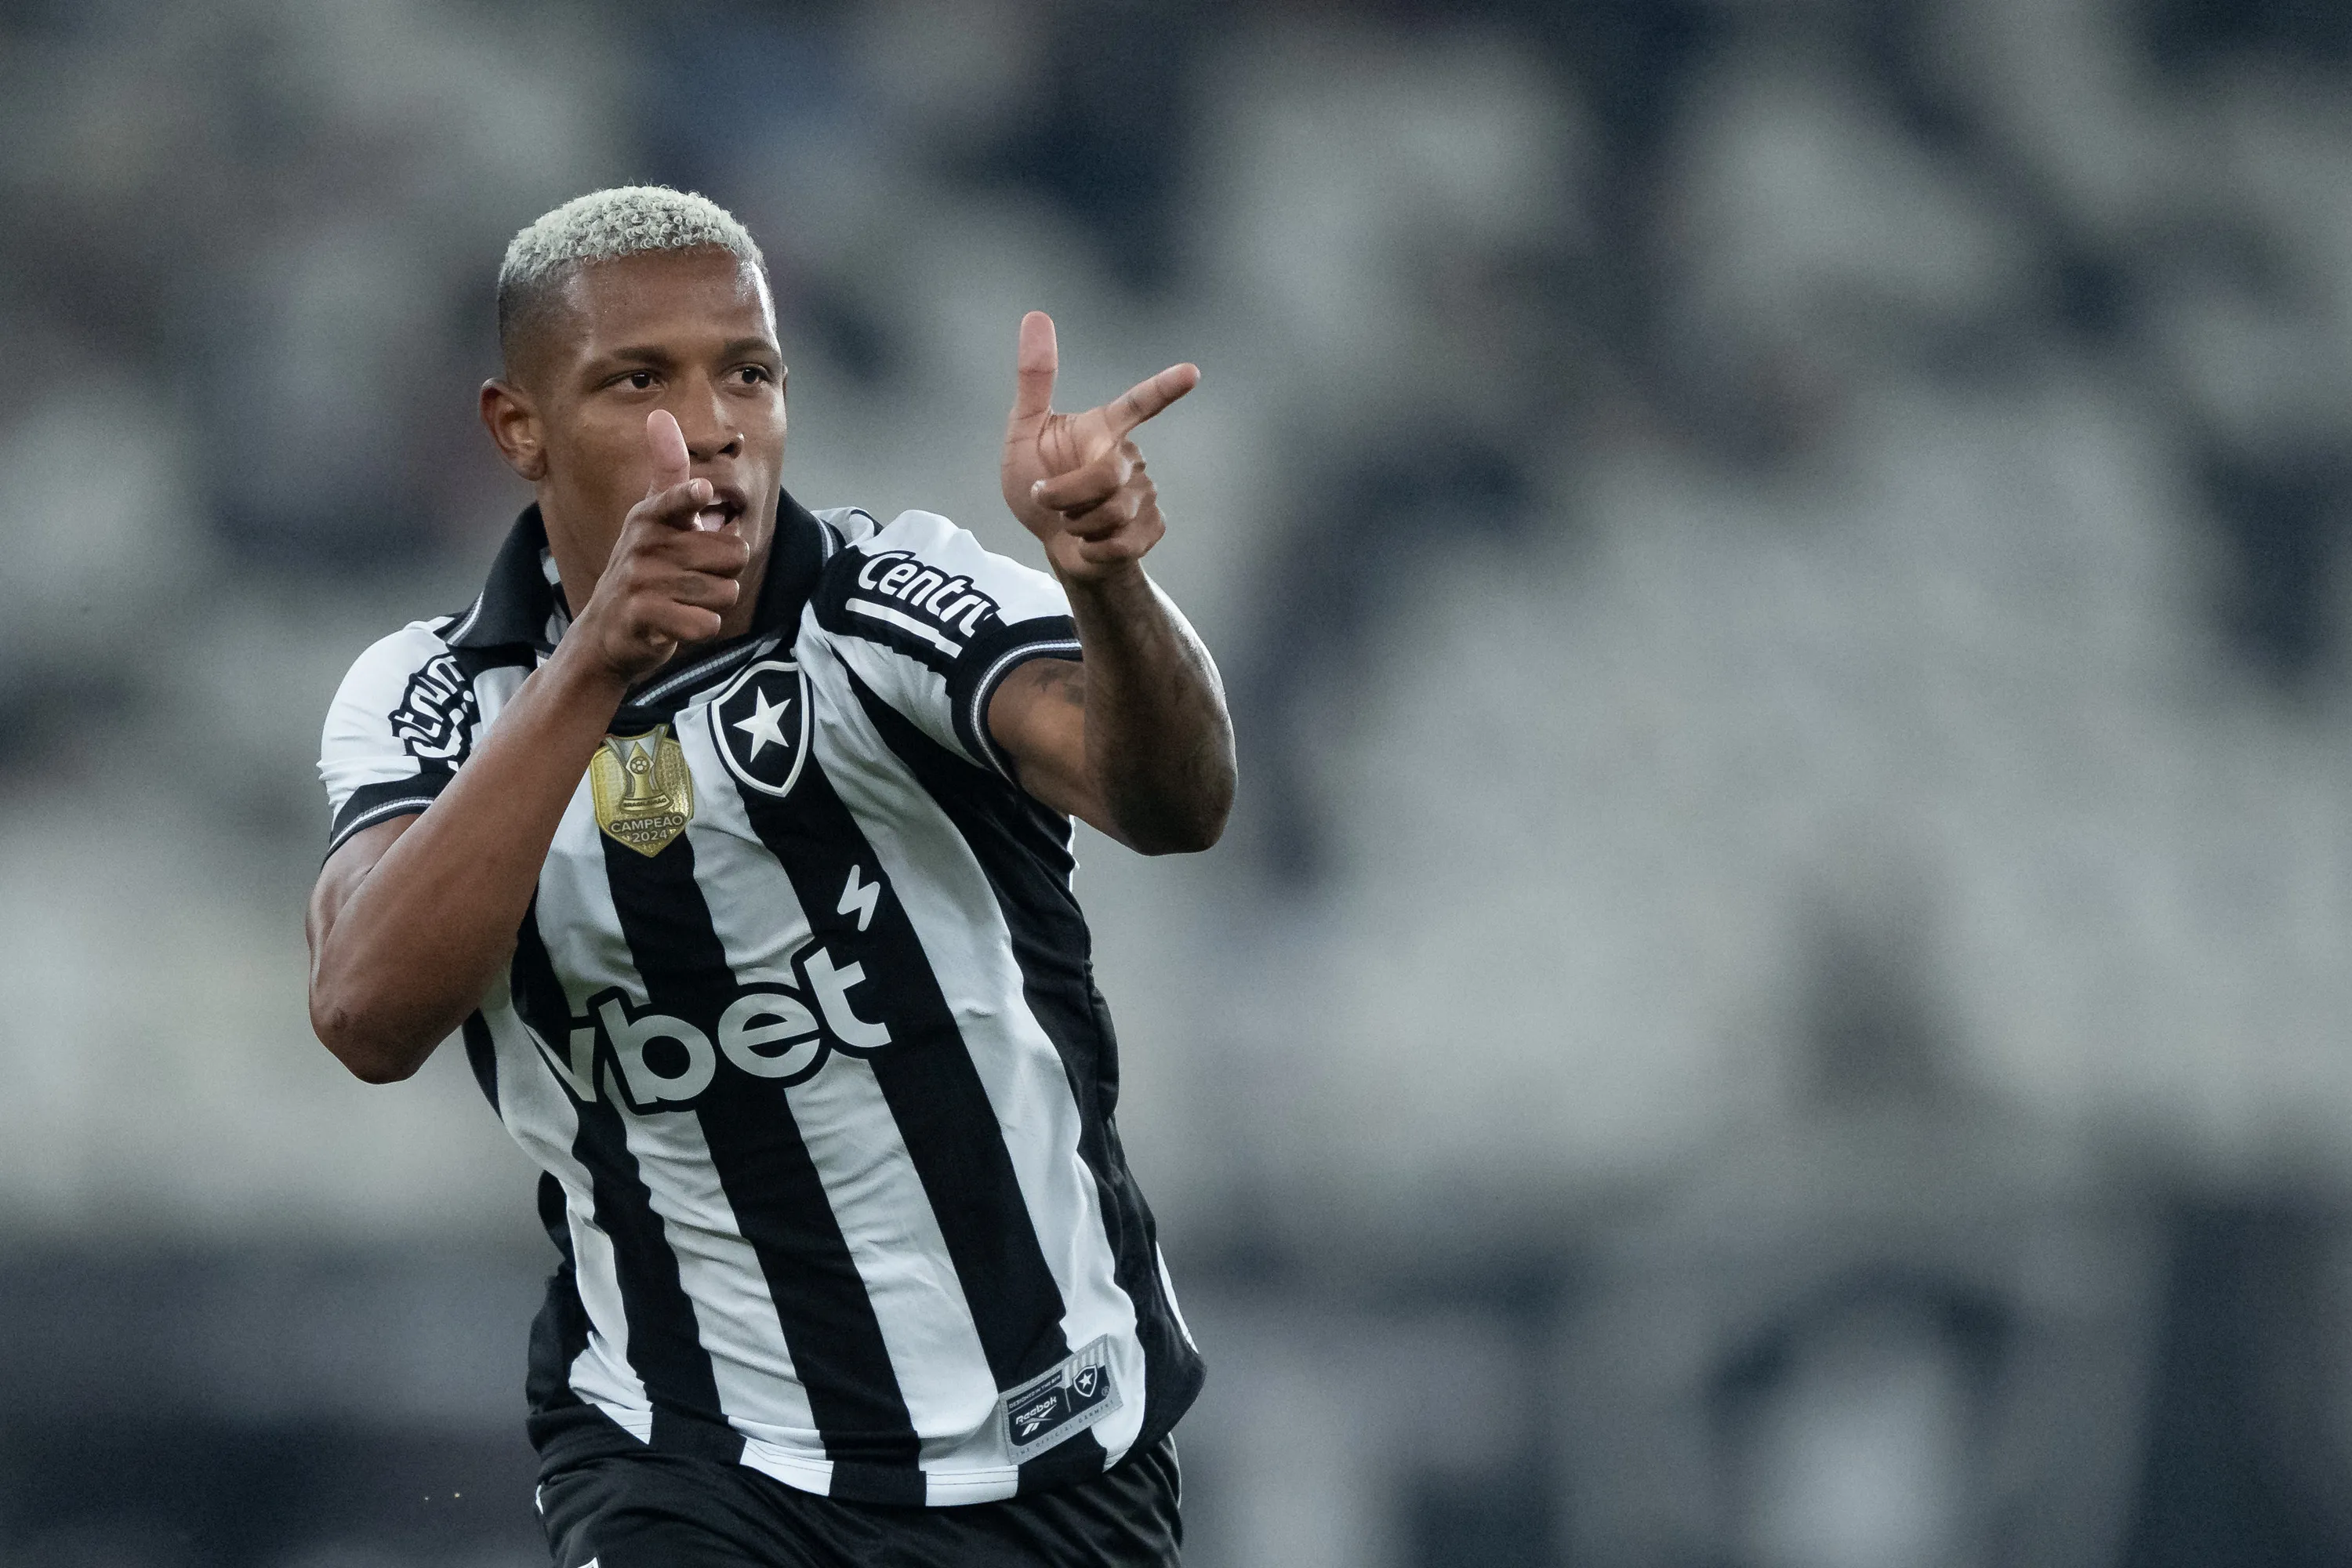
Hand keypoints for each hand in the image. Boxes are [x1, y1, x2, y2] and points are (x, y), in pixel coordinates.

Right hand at [570, 410, 750, 683]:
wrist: (607, 631)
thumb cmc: (643, 569)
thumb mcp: (652, 517)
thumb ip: (666, 471)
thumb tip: (660, 414)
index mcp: (650, 516)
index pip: (675, 500)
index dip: (690, 499)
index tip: (702, 493)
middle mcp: (643, 544)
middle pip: (734, 554)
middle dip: (725, 573)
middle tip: (692, 579)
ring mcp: (640, 581)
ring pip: (726, 591)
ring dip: (714, 603)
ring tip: (684, 601)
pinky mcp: (643, 617)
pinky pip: (707, 623)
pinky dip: (702, 628)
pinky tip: (678, 624)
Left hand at [1001, 311, 1197, 582]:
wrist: (1052, 541)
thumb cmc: (1035, 482)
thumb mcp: (1023, 432)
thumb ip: (1034, 380)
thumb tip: (1036, 315)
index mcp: (1103, 428)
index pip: (1139, 403)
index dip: (1164, 388)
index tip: (1191, 373)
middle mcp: (1129, 455)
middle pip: (1105, 476)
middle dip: (1065, 495)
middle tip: (1046, 499)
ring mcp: (1145, 492)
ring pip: (1112, 512)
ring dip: (1076, 524)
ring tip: (1071, 521)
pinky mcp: (1152, 527)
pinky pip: (1124, 542)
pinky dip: (1095, 549)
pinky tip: (1091, 543)